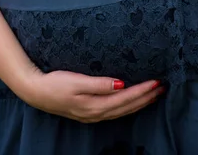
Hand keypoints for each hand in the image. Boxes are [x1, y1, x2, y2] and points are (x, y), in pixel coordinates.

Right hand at [19, 68, 164, 122]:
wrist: (34, 92)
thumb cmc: (54, 83)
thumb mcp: (76, 81)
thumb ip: (99, 84)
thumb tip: (121, 84)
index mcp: (95, 105)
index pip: (125, 98)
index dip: (142, 91)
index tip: (156, 82)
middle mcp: (96, 113)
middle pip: (127, 107)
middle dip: (146, 98)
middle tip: (162, 87)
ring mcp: (92, 116)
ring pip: (122, 111)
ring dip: (139, 103)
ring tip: (154, 95)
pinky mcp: (89, 113)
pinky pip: (115, 112)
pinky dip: (127, 107)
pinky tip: (132, 101)